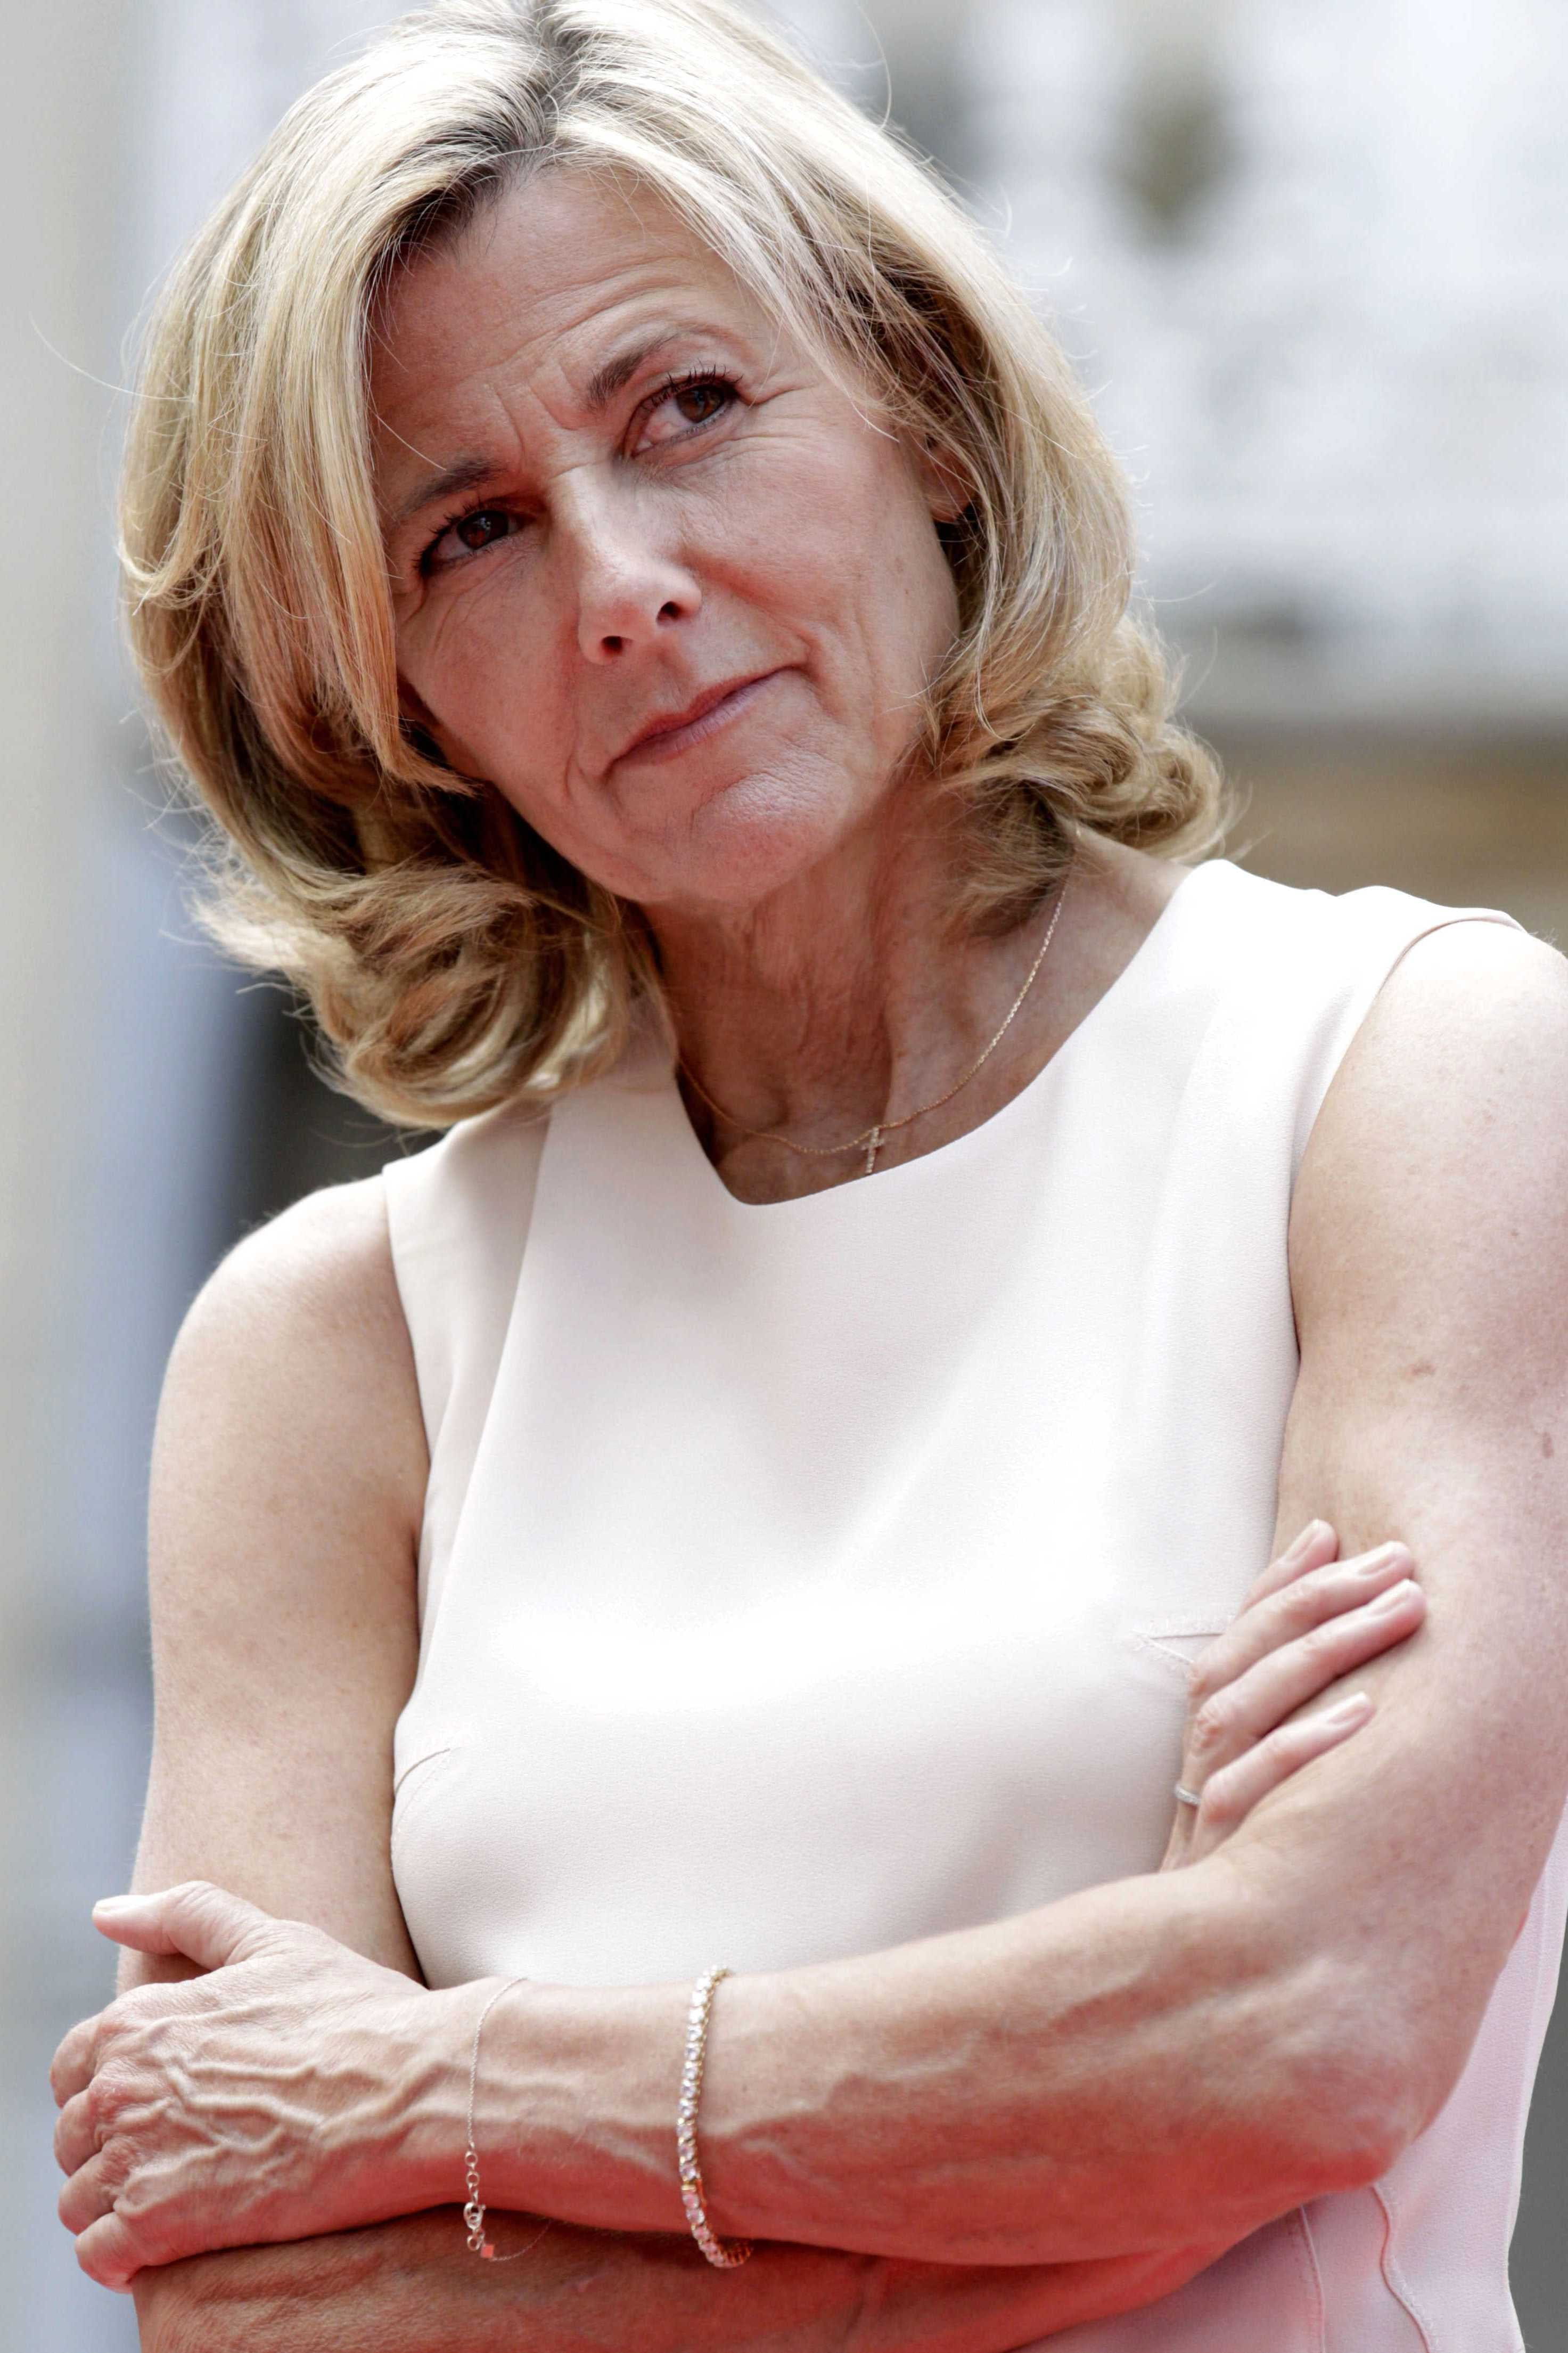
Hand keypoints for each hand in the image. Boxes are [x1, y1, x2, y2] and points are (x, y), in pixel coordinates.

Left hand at [51, 1882, 475, 2290]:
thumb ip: (186, 1915)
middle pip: (74, 2137)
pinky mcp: (161, 2226)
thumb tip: (108, 1911)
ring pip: (80, 2202)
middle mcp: (120, 2086)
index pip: (73, 2067)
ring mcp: (137, 2158)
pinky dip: (123, 2257)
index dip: (115, 2086)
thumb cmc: (356, 2014)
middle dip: (118, 2148)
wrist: (415, 2091)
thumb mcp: (274, 1942)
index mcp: (137, 2020)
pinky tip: (176, 2243)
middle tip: (190, 2152)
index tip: (165, 2102)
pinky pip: (100, 2256)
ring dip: (120, 2206)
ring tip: (188, 2200)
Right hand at [1161, 1520, 1423, 1870]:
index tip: (1328, 1532)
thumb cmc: (1259, 1905)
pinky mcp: (1215, 1869)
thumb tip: (1385, 1692)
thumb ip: (1301, 1753)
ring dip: (1321, 1650)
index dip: (1274, 1585)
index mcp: (1208, 1752)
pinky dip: (1305, 1748)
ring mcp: (1203, 1817)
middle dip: (1314, 1600)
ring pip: (1240, 1710)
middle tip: (1395, 1560)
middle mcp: (1197, 1773)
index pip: (1231, 1644)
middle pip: (1237, 1663)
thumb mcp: (1276, 1821)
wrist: (1210, 2007)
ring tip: (1396, 1607)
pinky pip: (1254, 1793)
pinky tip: (1364, 1715)